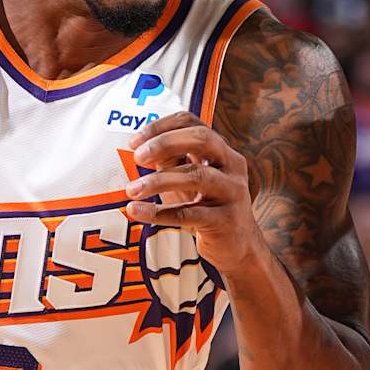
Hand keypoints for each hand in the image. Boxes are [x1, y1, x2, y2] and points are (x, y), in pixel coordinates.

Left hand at [122, 111, 264, 279]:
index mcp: (222, 150)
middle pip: (201, 139)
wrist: (238, 246)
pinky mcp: (225, 220)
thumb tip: (142, 146)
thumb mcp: (188, 181)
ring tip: (131, 190)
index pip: (192, 122)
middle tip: (137, 157)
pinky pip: (189, 214)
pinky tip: (137, 212)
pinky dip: (160, 213)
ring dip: (158, 181)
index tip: (134, 142)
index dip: (161, 127)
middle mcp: (232, 166)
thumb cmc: (208, 209)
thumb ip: (170, 161)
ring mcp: (232, 192)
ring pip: (196, 177)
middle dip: (165, 143)